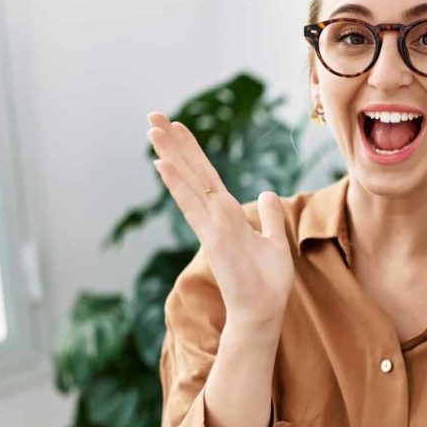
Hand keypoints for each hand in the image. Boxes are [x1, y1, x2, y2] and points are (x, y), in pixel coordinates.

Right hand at [147, 112, 292, 325]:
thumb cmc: (268, 282)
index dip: (192, 151)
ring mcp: (211, 226)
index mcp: (228, 215)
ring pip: (187, 182)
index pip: (207, 175)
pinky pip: (192, 206)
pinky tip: (162, 164)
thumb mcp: (276, 240)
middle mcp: (215, 216)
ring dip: (170, 154)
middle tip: (152, 115)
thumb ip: (269, 217)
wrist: (264, 311)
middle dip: (173, 144)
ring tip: (151, 128)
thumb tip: (266, 193)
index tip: (178, 126)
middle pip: (191, 172)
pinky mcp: (213, 238)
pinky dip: (177, 185)